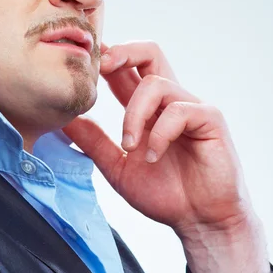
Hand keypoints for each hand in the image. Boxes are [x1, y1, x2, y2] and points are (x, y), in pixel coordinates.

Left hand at [63, 41, 272, 272]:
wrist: (199, 221)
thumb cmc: (165, 193)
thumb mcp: (117, 167)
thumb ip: (93, 141)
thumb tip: (63, 121)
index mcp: (148, 108)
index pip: (126, 68)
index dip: (106, 58)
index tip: (83, 64)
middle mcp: (169, 101)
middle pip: (149, 52)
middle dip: (123, 52)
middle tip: (100, 66)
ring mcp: (191, 107)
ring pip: (155, 84)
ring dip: (133, 114)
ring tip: (128, 146)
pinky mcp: (209, 119)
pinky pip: (178, 111)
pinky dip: (159, 134)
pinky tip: (152, 157)